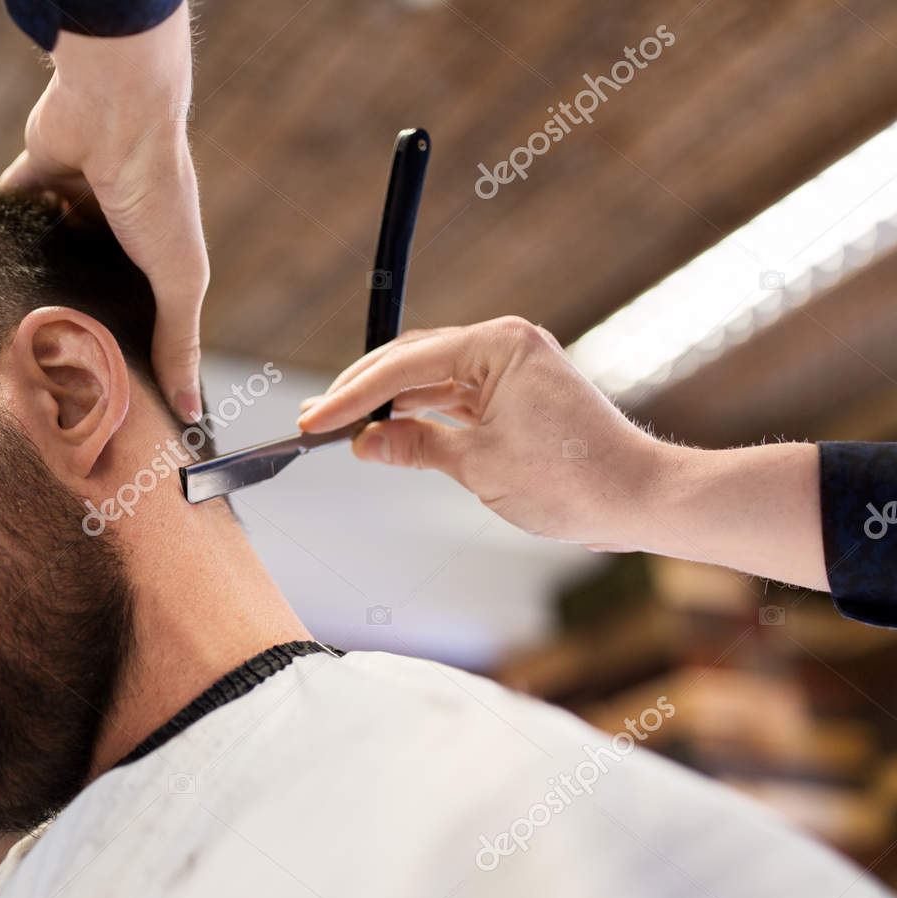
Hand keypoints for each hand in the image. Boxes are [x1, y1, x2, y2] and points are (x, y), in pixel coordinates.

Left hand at [0, 4, 206, 421]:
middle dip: (71, 318)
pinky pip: (13, 209)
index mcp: (155, 250)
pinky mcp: (37, 174)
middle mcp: (115, 226)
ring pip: (49, 250)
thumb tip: (190, 412)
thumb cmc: (157, 192)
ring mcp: (76, 198)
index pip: (139, 309)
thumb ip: (179, 340)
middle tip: (44, 371)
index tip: (103, 391)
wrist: (114, 111)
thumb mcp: (178, 277)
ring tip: (4, 330)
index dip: (124, 345)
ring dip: (32, 279)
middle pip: (89, 283)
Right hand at [295, 316, 828, 589]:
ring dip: (387, 403)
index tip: (315, 420)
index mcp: (498, 345)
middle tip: (316, 419)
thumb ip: (414, 446)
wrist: (637, 499)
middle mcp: (506, 344)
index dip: (353, 395)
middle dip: (362, 391)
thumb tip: (364, 441)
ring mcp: (512, 366)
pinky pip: (453, 395)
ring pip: (429, 377)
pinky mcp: (516, 392)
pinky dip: (419, 414)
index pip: (405, 366)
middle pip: (413, 360)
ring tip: (341, 426)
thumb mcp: (478, 466)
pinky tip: (386, 431)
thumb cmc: (573, 480)